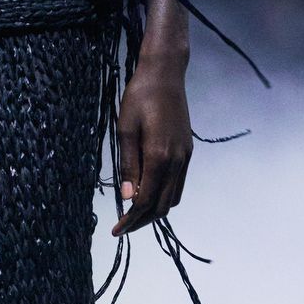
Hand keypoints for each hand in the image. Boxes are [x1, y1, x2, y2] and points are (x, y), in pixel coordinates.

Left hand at [110, 51, 191, 239]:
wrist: (166, 74)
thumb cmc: (140, 97)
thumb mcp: (125, 129)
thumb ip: (128, 165)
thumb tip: (128, 196)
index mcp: (159, 156)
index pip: (146, 200)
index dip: (130, 219)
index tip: (116, 229)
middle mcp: (177, 160)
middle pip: (162, 205)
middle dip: (143, 221)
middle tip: (123, 226)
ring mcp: (185, 156)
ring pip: (173, 197)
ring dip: (154, 210)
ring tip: (134, 213)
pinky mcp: (187, 151)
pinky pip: (178, 183)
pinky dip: (164, 195)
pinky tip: (148, 192)